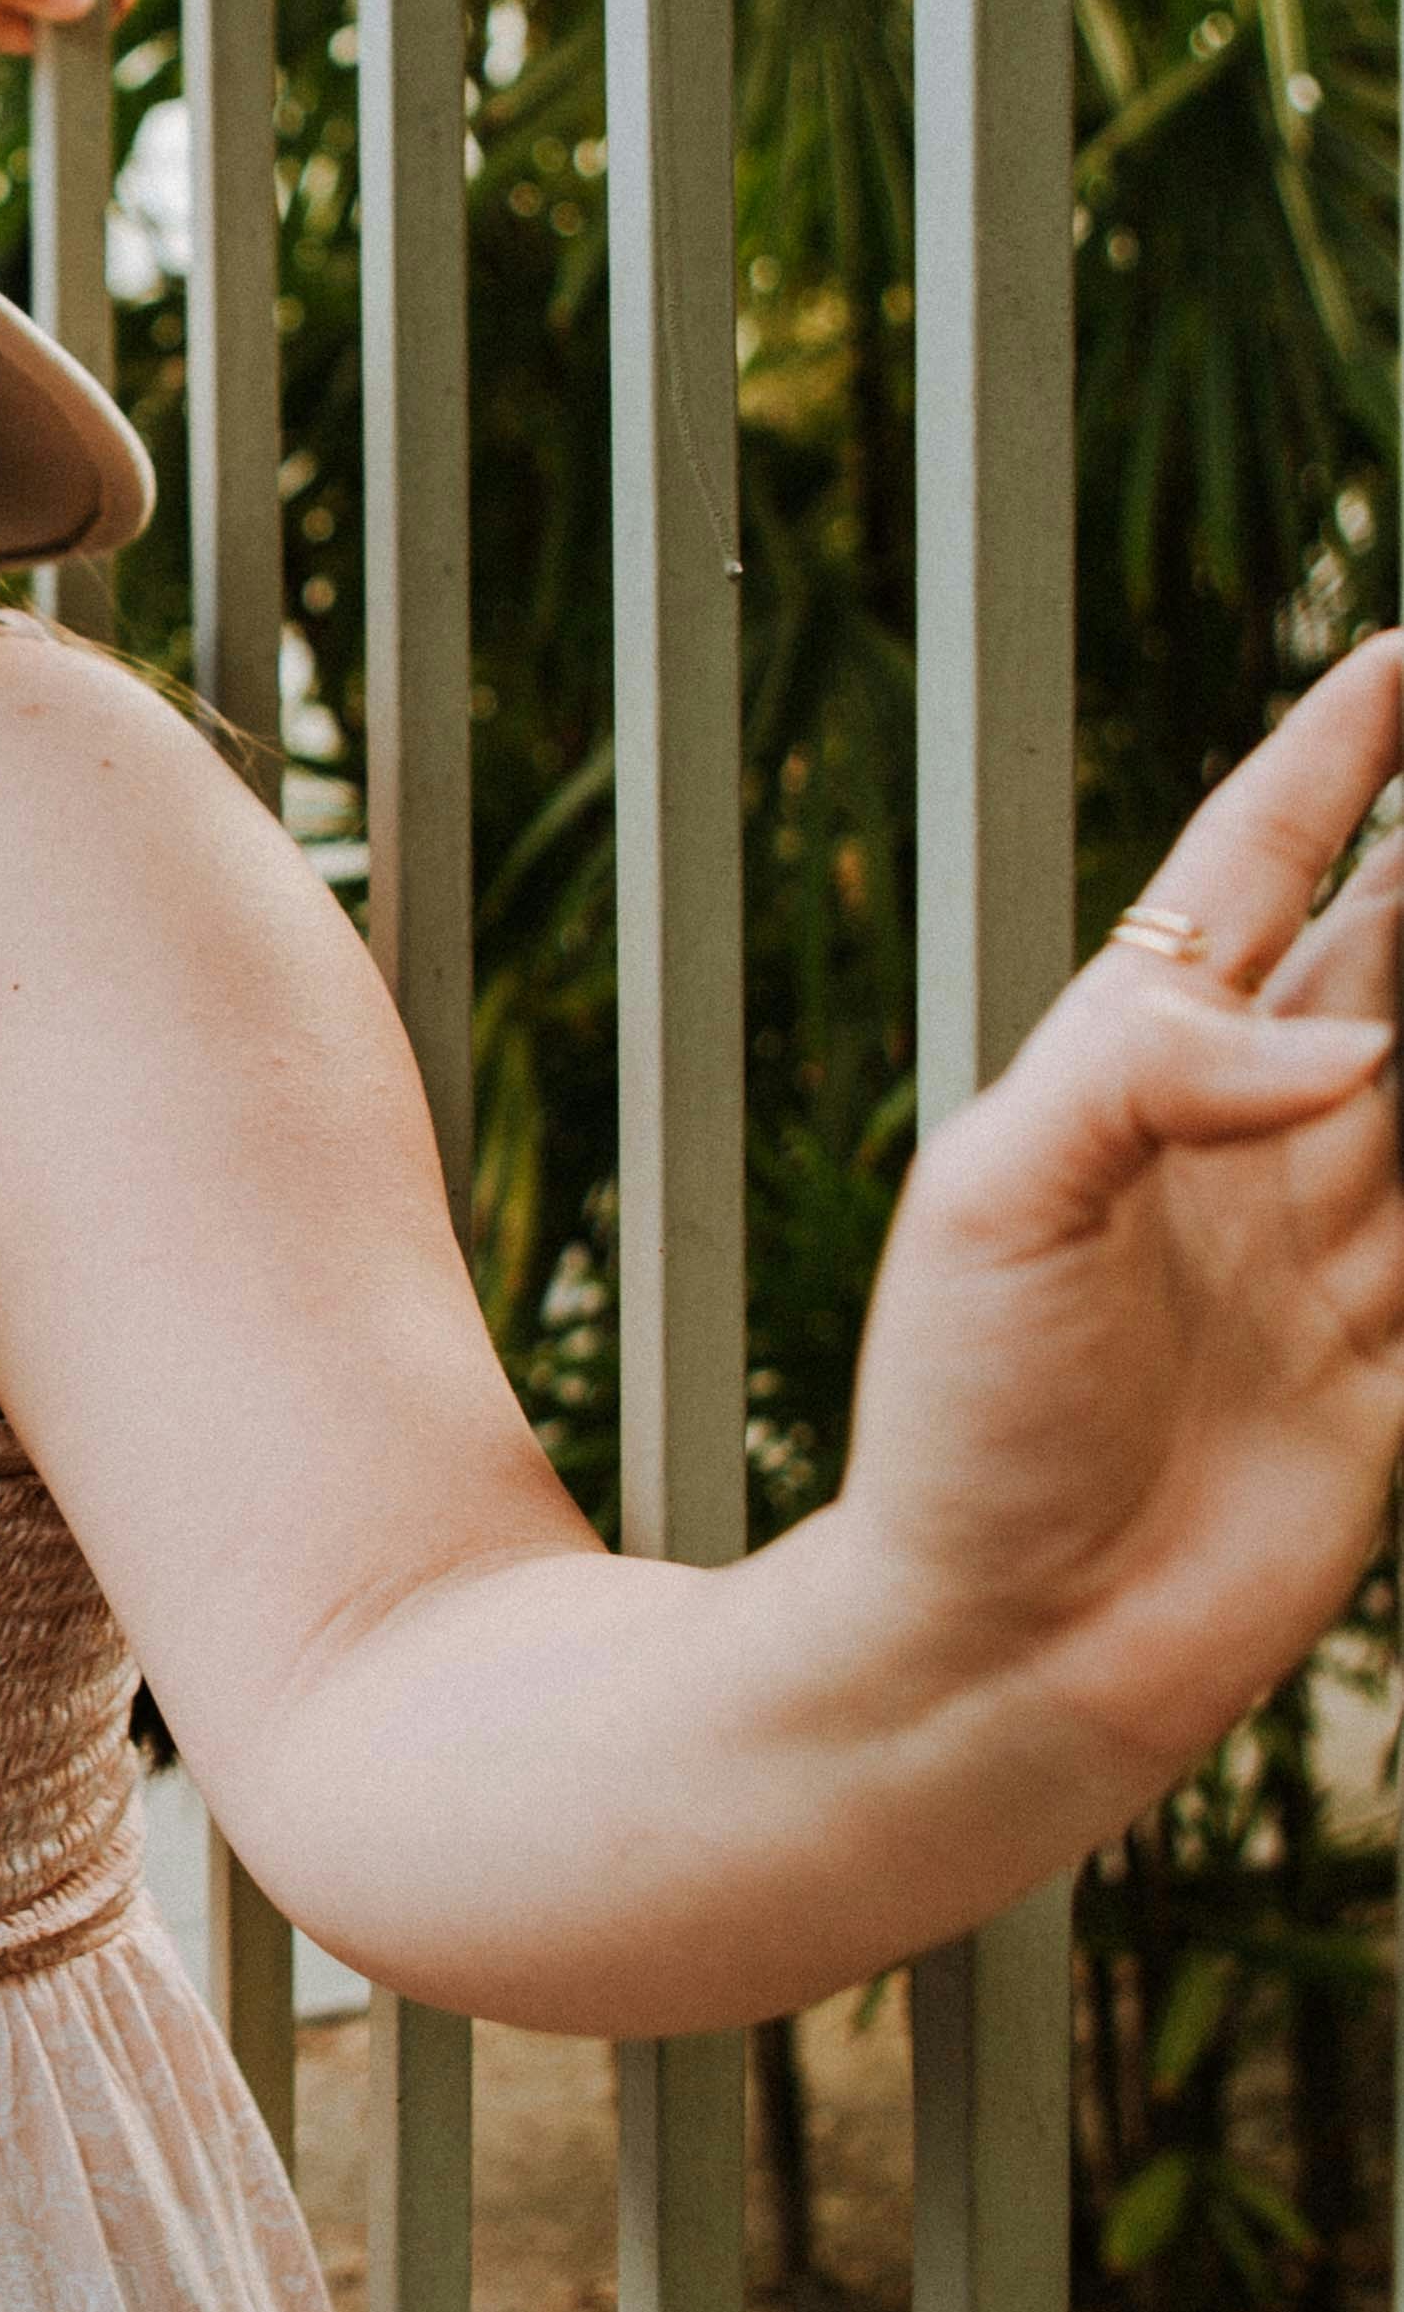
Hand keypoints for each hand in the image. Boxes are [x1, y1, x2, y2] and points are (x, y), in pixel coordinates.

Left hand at [839, 633, 1403, 1817]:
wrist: (992, 1651)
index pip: (1248, 875)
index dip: (1328, 766)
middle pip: (1394, 956)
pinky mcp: (1391, 1370)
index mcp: (1130, 1075)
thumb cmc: (953, 1423)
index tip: (1396, 660)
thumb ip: (1153, 1078)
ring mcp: (1326, 1252)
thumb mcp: (997, 1201)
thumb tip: (1348, 1039)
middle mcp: (1243, 1145)